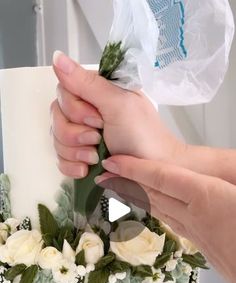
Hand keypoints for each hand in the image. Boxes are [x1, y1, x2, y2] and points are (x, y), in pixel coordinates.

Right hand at [51, 51, 181, 178]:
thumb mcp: (117, 104)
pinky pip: (60, 160)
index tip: (97, 119)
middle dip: (75, 134)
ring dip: (75, 152)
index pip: (63, 92)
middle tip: (99, 138)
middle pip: (57, 118)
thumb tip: (57, 57)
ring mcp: (82, 136)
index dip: (75, 109)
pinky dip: (72, 166)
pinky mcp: (80, 157)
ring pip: (56, 140)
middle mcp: (86, 111)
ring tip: (96, 157)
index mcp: (96, 92)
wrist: (152, 171)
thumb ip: (86, 82)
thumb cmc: (143, 135)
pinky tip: (87, 168)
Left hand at [97, 155, 235, 282]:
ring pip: (158, 208)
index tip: (111, 161)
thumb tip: (206, 177)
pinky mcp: (201, 243)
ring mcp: (196, 232)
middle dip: (123, 182)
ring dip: (135, 195)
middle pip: (152, 194)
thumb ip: (229, 177)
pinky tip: (154, 208)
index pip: (161, 178)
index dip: (134, 168)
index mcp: (208, 198)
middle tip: (101, 174)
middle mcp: (195, 215)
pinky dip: (157, 210)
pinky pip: (171, 221)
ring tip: (117, 187)